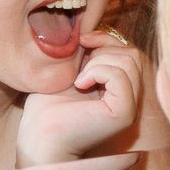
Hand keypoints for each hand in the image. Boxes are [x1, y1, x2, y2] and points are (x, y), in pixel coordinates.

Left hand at [16, 32, 145, 164]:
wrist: (38, 139)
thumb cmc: (46, 109)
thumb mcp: (69, 71)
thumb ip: (87, 53)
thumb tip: (93, 30)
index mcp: (118, 91)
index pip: (127, 51)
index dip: (105, 39)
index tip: (81, 40)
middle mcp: (129, 100)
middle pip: (131, 53)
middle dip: (102, 49)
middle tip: (79, 68)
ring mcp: (129, 107)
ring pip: (129, 60)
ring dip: (98, 61)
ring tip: (79, 80)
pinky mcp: (124, 113)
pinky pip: (120, 75)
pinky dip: (97, 71)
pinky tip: (80, 85)